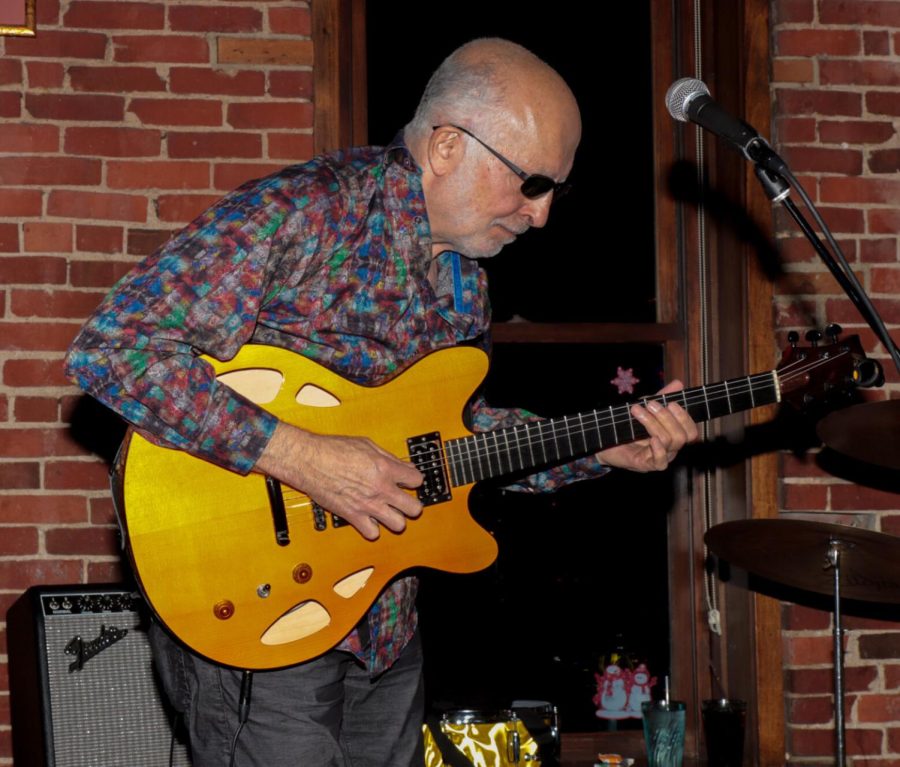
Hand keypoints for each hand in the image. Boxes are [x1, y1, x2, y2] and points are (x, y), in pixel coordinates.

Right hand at [255, 421, 423, 539]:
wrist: (309, 461)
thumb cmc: (333, 449)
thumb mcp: (367, 444)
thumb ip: (388, 458)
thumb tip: (403, 465)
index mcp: (386, 468)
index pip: (417, 480)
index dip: (413, 480)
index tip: (408, 481)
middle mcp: (380, 489)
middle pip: (415, 508)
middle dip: (412, 504)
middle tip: (404, 501)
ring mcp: (368, 505)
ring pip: (399, 525)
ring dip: (396, 519)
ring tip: (389, 512)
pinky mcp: (353, 516)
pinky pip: (372, 533)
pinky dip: (372, 529)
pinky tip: (369, 519)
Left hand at [596, 379, 698, 472]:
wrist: (605, 441)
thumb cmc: (628, 426)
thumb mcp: (646, 408)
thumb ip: (662, 397)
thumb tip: (678, 383)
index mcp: (673, 436)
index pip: (691, 432)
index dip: (685, 417)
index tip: (671, 402)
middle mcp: (670, 449)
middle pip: (681, 436)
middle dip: (666, 417)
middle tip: (650, 404)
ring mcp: (659, 458)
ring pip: (669, 442)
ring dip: (653, 423)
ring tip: (637, 411)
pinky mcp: (646, 465)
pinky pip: (661, 462)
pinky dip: (659, 450)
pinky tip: (652, 439)